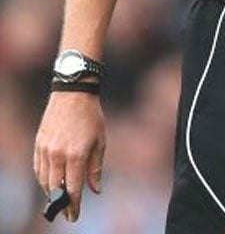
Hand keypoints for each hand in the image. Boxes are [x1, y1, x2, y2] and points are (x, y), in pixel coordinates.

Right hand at [34, 92, 104, 221]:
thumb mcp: (100, 142)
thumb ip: (96, 168)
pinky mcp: (38, 145)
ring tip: (59, 200)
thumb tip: (95, 190)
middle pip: (55, 188)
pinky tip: (50, 183)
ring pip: (44, 180)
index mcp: (77, 155)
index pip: (72, 188)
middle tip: (66, 213)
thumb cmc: (91, 117)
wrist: (73, 95)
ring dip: (51, 193)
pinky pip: (38, 169)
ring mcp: (45, 150)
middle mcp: (58, 155)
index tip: (74, 216)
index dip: (73, 204)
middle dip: (61, 204)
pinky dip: (43, 180)